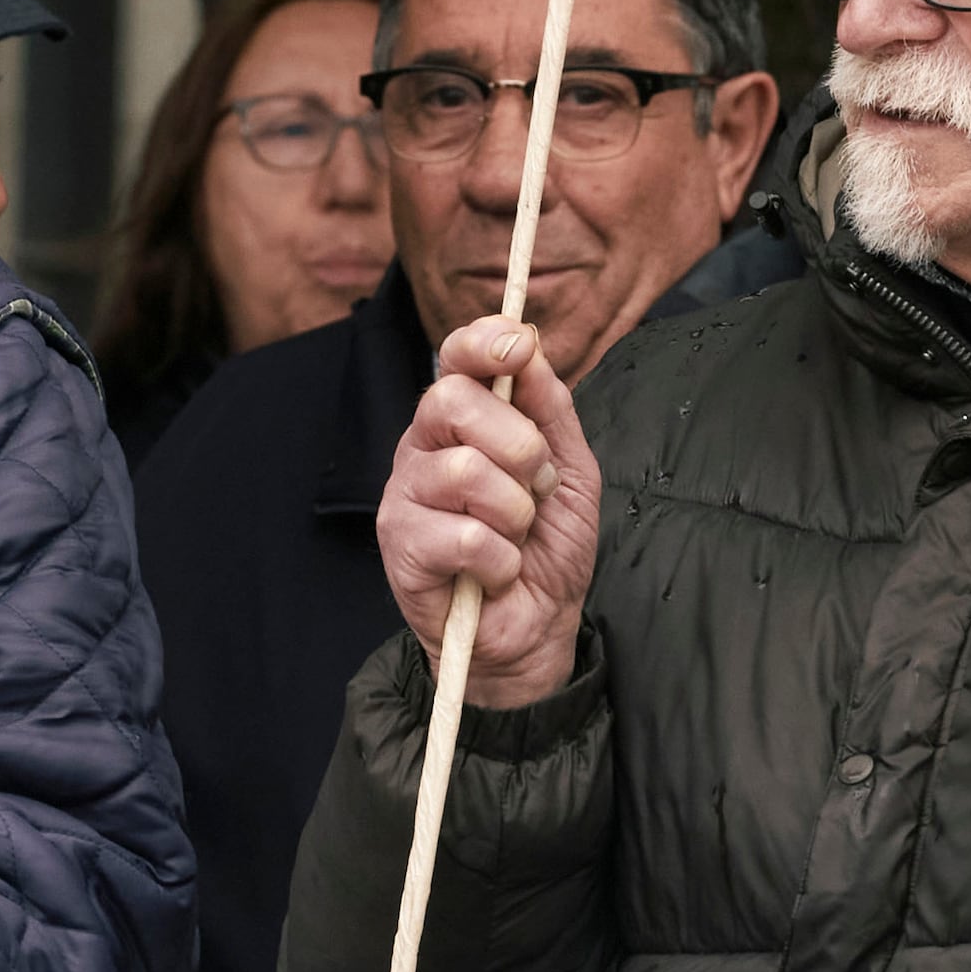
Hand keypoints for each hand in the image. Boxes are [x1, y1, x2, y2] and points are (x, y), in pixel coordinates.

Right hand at [375, 317, 600, 709]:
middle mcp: (424, 449)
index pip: (453, 358)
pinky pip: (465, 536)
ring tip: (515, 535)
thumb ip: (550, 409)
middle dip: (519, 445)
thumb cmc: (547, 548)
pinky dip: (502, 560)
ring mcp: (405, 497)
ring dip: (514, 511)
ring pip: (463, 471)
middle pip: (453, 401)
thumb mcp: (570, 470)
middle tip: (536, 486)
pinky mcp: (400, 548)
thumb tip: (530, 345)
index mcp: (461, 422)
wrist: (537, 629)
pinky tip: (496, 572)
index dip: (482, 342)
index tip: (518, 346)